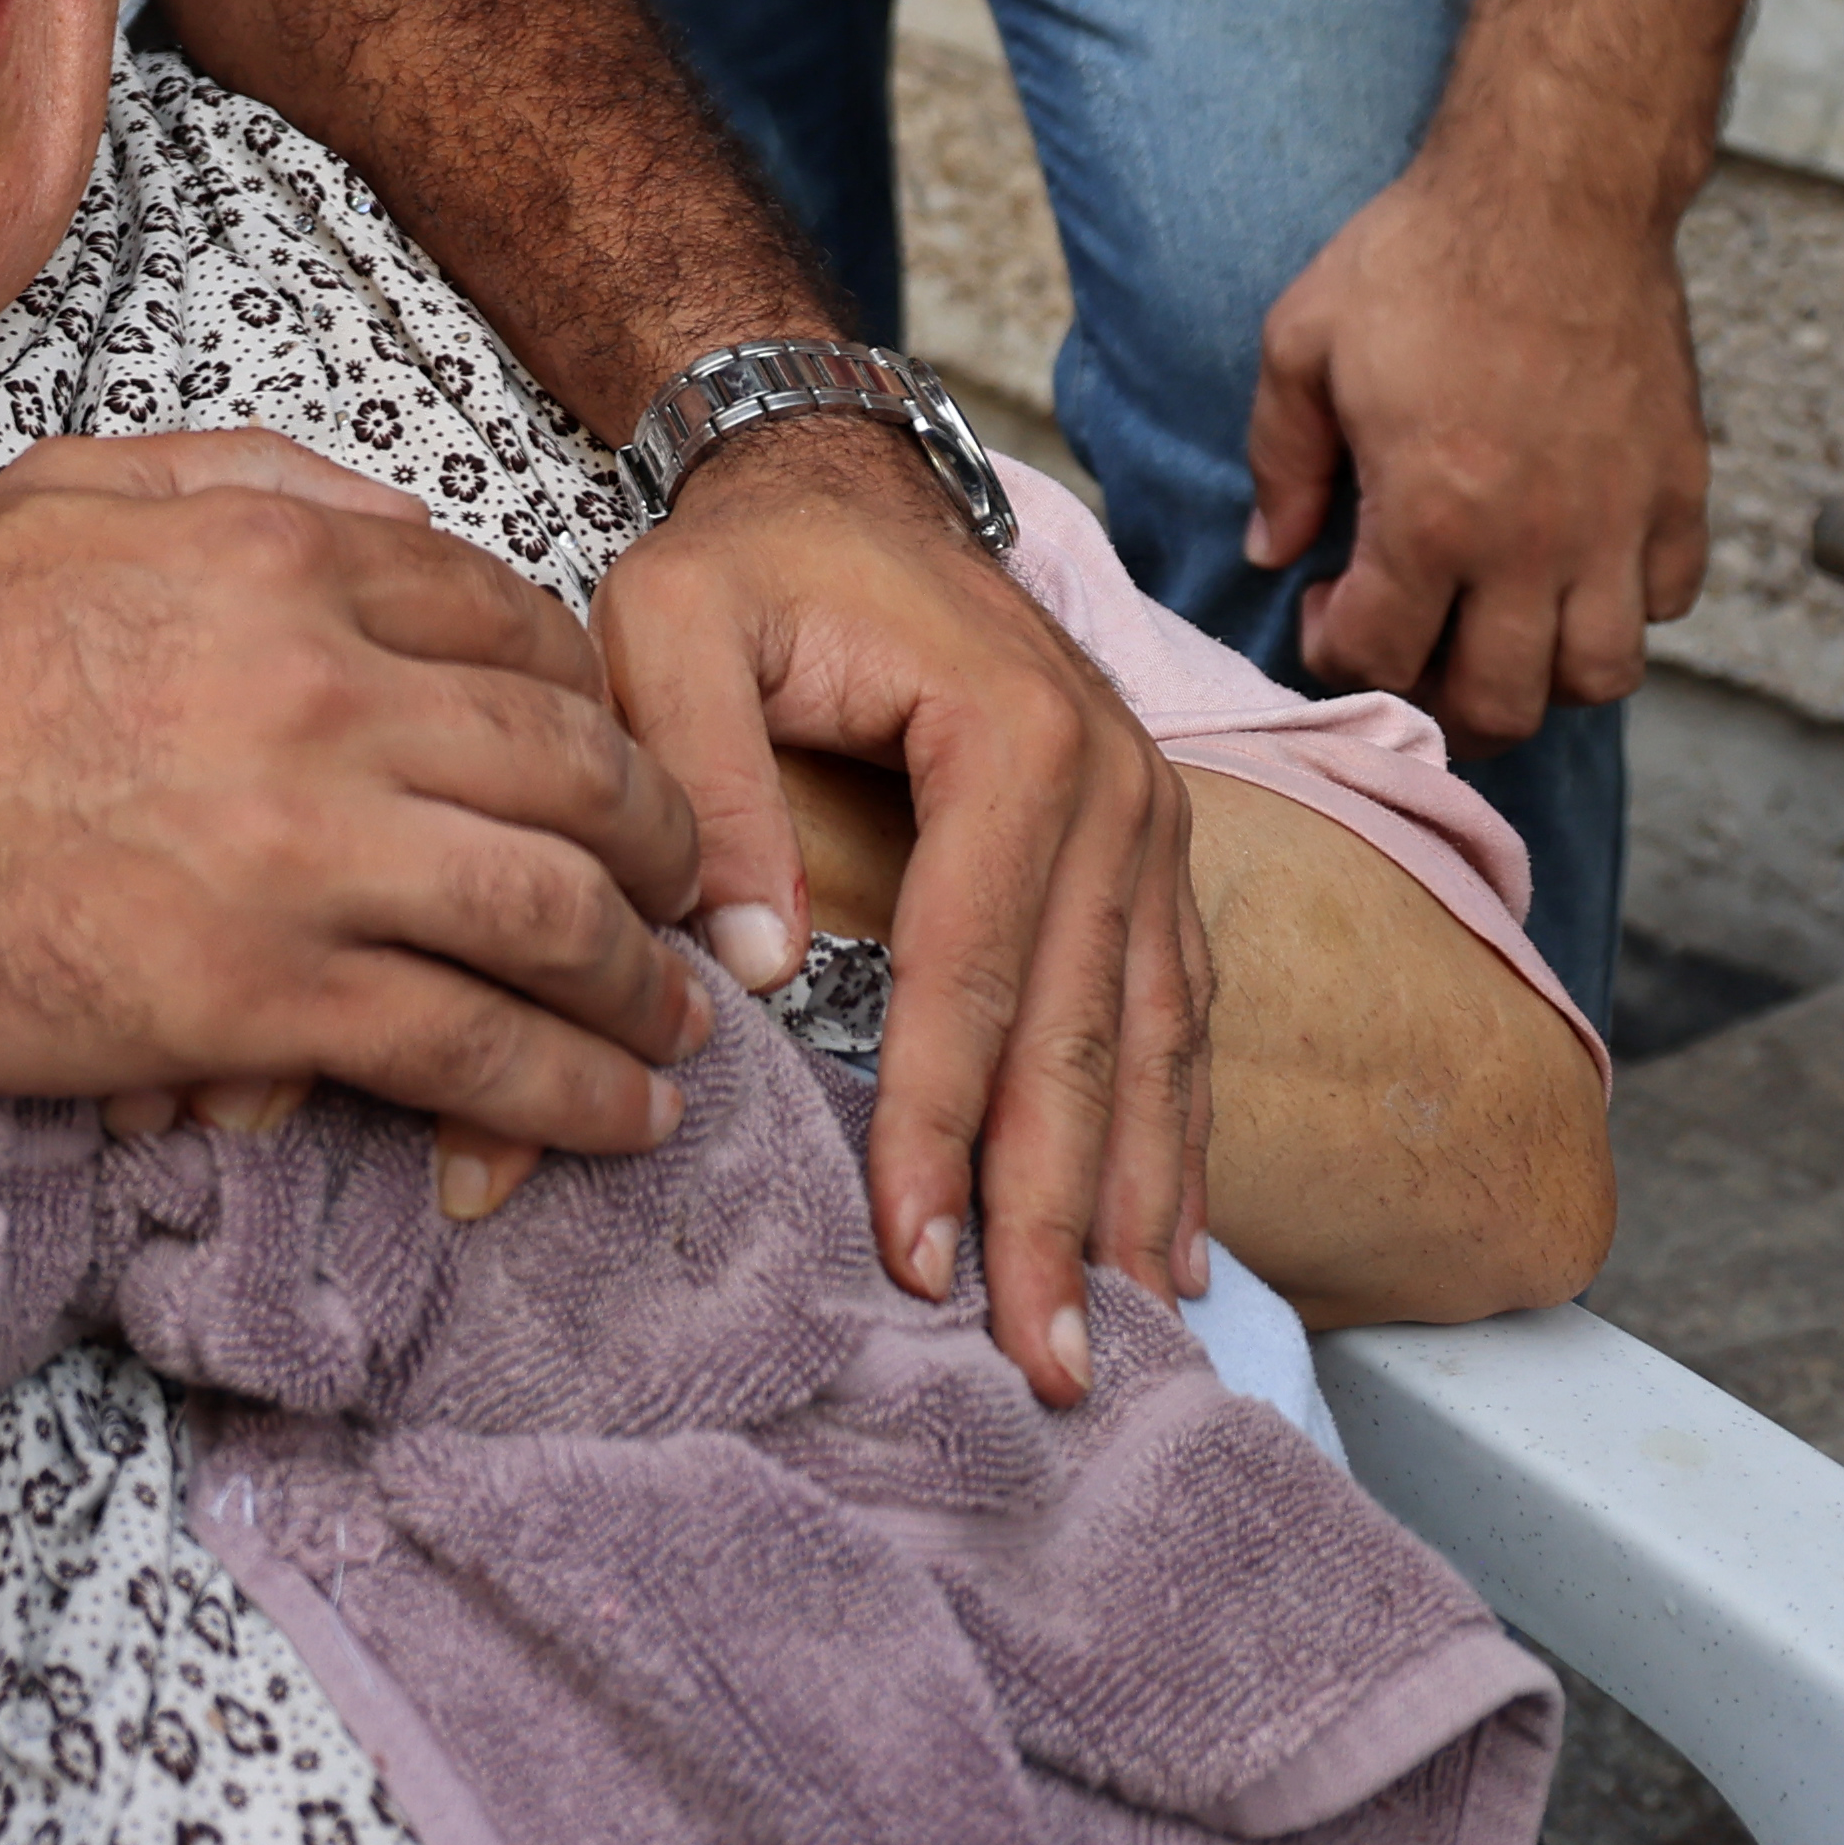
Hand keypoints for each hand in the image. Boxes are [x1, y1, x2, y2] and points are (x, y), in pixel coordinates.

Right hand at [0, 432, 713, 1165]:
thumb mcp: (79, 491)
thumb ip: (249, 478)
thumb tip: (397, 513)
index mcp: (287, 564)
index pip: (516, 628)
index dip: (594, 706)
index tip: (611, 765)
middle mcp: (324, 694)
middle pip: (575, 768)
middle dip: (659, 844)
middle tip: (682, 897)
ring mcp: (302, 853)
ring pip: (555, 917)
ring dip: (643, 983)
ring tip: (676, 1024)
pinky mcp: (260, 999)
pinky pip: (471, 1049)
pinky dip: (576, 1092)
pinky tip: (625, 1119)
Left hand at [592, 416, 1200, 1405]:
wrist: (844, 477)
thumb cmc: (747, 561)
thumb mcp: (668, 621)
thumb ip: (698, 780)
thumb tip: (742, 967)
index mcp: (1011, 733)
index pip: (971, 968)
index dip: (938, 1123)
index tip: (912, 1259)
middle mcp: (1114, 784)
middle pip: (1081, 1032)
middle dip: (1061, 1214)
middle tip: (1042, 1367)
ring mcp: (1150, 820)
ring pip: (1150, 1041)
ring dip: (1136, 1199)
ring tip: (1121, 1340)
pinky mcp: (1147, 854)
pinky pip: (1173, 1012)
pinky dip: (1175, 1135)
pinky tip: (1173, 1244)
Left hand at [1248, 148, 1711, 744]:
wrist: (1556, 187)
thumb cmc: (1423, 256)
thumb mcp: (1302, 341)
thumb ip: (1278, 461)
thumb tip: (1274, 550)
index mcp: (1433, 514)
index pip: (1381, 656)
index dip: (1337, 651)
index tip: (1330, 607)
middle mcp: (1534, 541)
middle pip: (1500, 704)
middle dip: (1438, 700)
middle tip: (1413, 646)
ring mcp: (1619, 520)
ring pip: (1600, 676)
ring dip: (1543, 674)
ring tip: (1500, 627)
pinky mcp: (1679, 486)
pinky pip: (1670, 599)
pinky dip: (1627, 606)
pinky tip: (1577, 564)